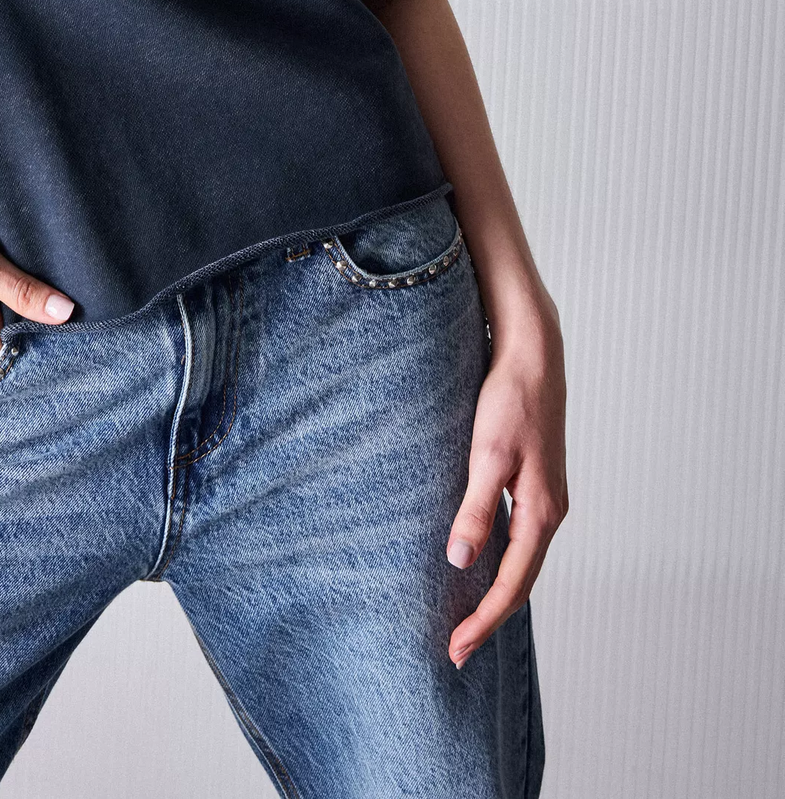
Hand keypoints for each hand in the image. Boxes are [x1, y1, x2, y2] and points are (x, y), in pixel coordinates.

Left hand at [444, 302, 567, 666]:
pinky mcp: (536, 482)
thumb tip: (461, 560)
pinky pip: (520, 537)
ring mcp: (547, 498)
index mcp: (541, 513)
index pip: (511, 585)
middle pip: (521, 582)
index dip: (483, 621)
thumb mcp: (486, 454)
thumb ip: (476, 508)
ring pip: (522, 561)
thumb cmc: (508, 400)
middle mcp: (550, 512)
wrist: (533, 356)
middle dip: (489, 616)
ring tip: (465, 617)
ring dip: (496, 591)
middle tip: (456, 649)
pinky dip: (501, 562)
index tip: (456, 651)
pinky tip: (479, 562)